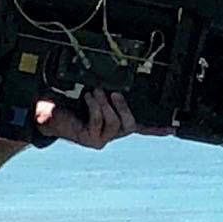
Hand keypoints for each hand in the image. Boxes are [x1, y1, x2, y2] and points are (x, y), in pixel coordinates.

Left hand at [36, 90, 173, 148]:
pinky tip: (88, 98)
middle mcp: (112, 133)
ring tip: (96, 92)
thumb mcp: (94, 94)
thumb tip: (118, 81)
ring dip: (106, 105)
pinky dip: (95, 107)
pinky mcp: (91, 140)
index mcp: (118, 121)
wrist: (48, 114)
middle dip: (124, 107)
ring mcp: (102, 138)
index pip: (142, 126)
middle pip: (131, 125)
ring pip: (116, 124)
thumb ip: (108, 91)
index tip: (174, 128)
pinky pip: (99, 122)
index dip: (158, 128)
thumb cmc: (71, 102)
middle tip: (114, 93)